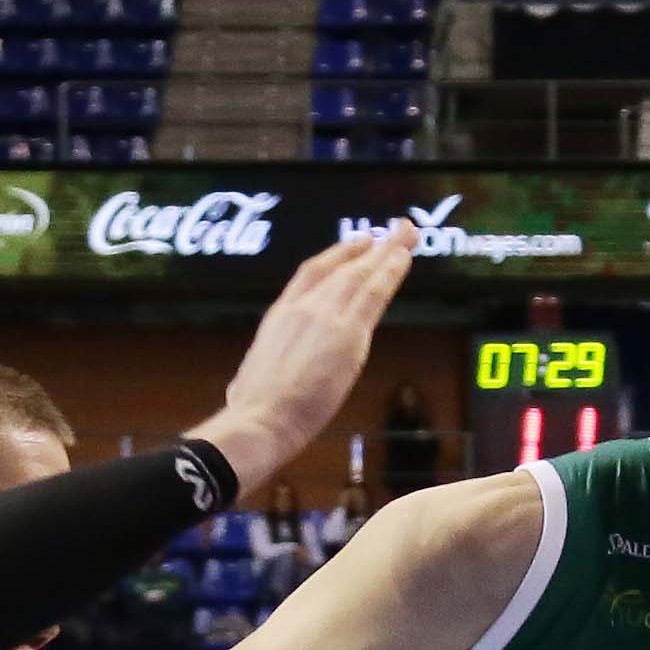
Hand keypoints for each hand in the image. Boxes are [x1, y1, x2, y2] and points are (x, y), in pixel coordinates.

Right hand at [199, 225, 418, 497]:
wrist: (259, 419)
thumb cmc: (249, 413)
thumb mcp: (246, 381)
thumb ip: (254, 376)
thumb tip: (242, 389)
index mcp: (279, 316)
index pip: (311, 275)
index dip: (337, 256)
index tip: (357, 244)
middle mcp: (303, 308)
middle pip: (343, 267)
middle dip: (370, 247)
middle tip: (393, 230)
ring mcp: (326, 317)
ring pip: (362, 274)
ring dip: (388, 250)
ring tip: (407, 232)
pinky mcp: (348, 334)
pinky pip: (375, 293)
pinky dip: (391, 271)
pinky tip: (404, 257)